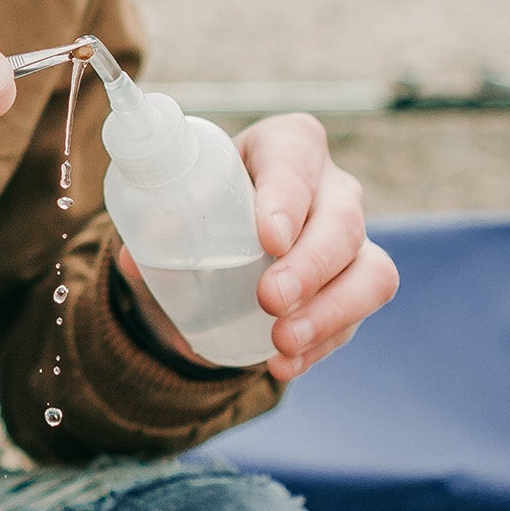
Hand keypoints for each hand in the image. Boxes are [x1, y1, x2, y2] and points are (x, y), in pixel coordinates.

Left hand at [112, 112, 397, 381]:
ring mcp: (352, 241)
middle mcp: (331, 188)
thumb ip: (153, 226)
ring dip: (330, 312)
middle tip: (271, 299)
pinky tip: (283, 364)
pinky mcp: (357, 288)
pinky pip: (356, 318)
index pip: (296, 156)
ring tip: (282, 342)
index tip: (269, 239)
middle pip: (343, 220)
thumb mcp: (175, 204)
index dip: (287, 196)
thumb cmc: (203, 208)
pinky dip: (319, 346)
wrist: (224, 242)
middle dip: (311, 265)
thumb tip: (138, 259)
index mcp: (285, 146)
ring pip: (371, 273)